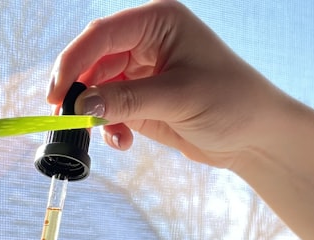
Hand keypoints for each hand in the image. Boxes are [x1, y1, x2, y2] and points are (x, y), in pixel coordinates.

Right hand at [48, 0, 294, 168]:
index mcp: (158, 22)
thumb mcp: (178, 98)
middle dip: (79, 90)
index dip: (73, 62)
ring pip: (97, 88)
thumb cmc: (231, 102)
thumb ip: (127, 100)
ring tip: (109, 138)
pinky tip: (123, 143)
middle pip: (93, 60)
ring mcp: (143, 71)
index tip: (57, 94)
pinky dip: (109, 127)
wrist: (256, 135)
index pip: (102, 35)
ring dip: (95, 114)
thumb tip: (81, 105)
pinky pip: (110, 110)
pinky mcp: (142, 99)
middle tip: (66, 119)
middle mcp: (147, 41)